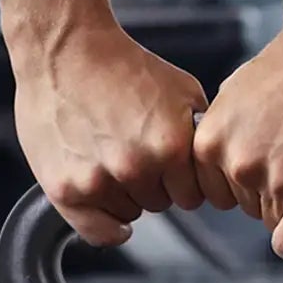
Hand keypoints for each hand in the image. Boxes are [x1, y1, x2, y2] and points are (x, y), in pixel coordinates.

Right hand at [14, 26, 209, 247]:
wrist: (66, 50)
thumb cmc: (121, 66)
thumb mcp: (183, 89)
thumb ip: (201, 132)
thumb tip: (216, 163)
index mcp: (171, 145)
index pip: (193, 194)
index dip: (183, 177)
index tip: (171, 164)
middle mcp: (136, 168)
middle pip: (162, 203)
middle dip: (154, 182)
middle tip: (134, 148)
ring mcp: (98, 181)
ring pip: (129, 213)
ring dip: (125, 193)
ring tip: (111, 153)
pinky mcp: (65, 189)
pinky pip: (97, 232)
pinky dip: (104, 223)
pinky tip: (106, 200)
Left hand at [193, 28, 282, 259]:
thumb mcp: (234, 98)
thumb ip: (224, 136)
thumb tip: (223, 159)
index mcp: (210, 143)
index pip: (217, 191)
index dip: (243, 181)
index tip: (263, 168)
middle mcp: (237, 165)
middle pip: (246, 206)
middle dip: (269, 188)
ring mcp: (275, 182)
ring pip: (273, 218)